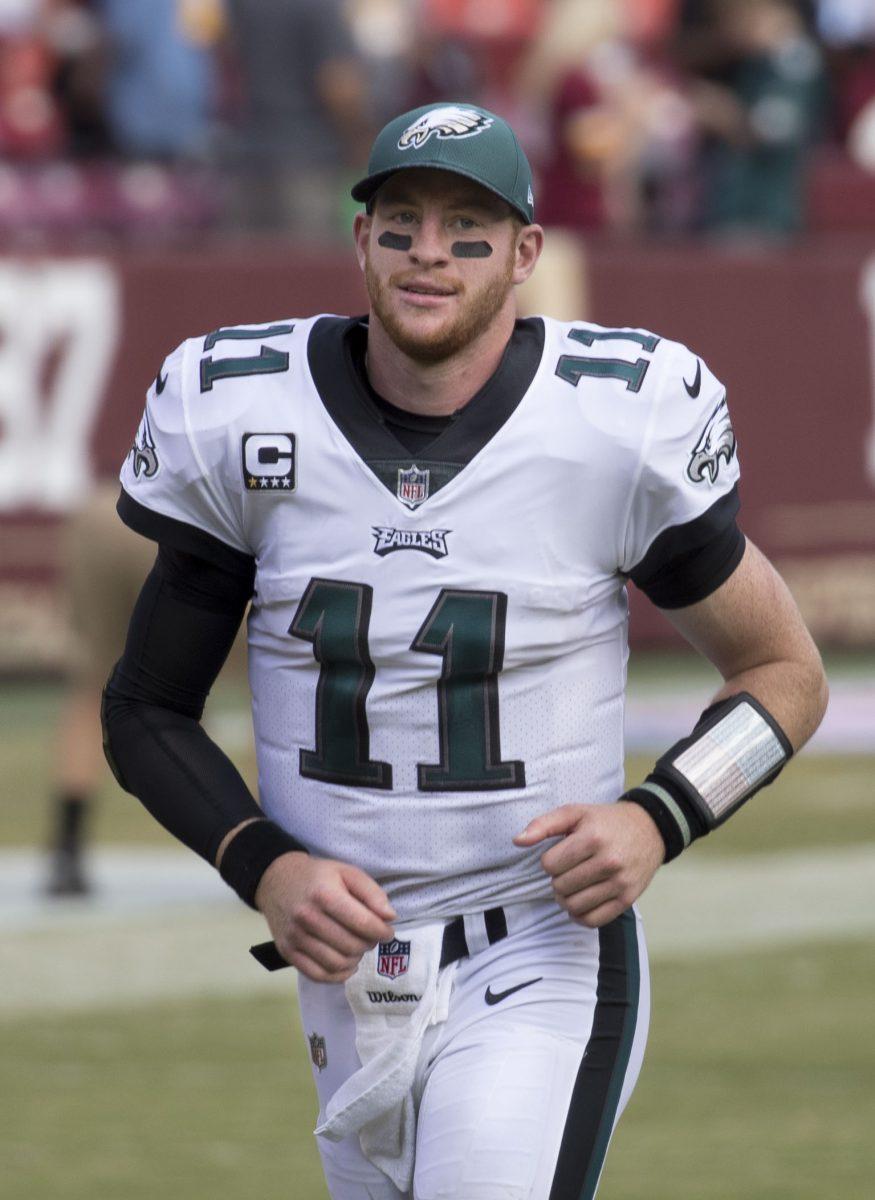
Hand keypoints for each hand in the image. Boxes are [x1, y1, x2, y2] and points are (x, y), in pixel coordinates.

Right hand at [254, 852, 396, 983]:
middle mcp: (307, 917)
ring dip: (356, 960)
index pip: (363, 923)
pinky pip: (318, 976)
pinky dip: (338, 975)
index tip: (387, 931)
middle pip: (352, 945)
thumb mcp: (347, 872)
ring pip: (337, 963)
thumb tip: (390, 917)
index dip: (382, 931)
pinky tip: (346, 964)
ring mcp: (295, 938)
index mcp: (324, 894)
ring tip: (358, 947)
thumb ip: (372, 893)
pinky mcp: (287, 952)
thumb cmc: (317, 876)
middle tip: (372, 937)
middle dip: (370, 944)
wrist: (277, 880)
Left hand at [513, 801, 664, 927]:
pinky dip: (580, 916)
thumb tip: (517, 841)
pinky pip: (593, 920)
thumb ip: (544, 824)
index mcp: (592, 837)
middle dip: (558, 880)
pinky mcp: (628, 899)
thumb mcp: (575, 812)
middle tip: (567, 871)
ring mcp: (620, 882)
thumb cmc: (606, 821)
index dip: (550, 861)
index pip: (549, 865)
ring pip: (574, 906)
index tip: (561, 855)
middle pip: (561, 887)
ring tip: (572, 887)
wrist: (650, 829)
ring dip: (566, 899)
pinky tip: (580, 903)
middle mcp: (608, 861)